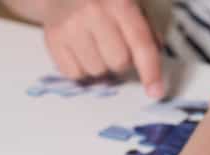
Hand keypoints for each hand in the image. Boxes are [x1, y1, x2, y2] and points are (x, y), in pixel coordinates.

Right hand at [39, 0, 163, 98]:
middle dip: (121, 61)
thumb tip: (155, 54)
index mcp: (119, 2)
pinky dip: (81, 69)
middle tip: (113, 46)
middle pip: (119, 63)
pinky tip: (80, 50)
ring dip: (100, 66)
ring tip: (94, 45)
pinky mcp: (53, 39)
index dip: (150, 71)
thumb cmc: (100, 1)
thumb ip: (145, 28)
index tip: (156, 91)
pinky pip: (75, 75)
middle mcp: (94, 12)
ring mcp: (71, 26)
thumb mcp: (128, 4)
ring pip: (97, 72)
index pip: (140, 44)